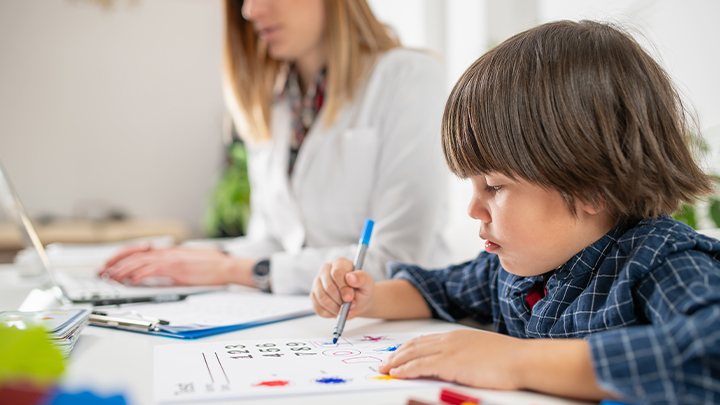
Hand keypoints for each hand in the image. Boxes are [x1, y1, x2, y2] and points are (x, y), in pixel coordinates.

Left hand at [98, 246, 255, 285]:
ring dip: (123, 269)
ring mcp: (172, 259)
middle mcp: (167, 252)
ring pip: (140, 261)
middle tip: (102, 271)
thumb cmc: (211, 266)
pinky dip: (139, 275)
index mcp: (169, 251)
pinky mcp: (177, 268)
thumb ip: (170, 265)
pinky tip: (131, 281)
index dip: (121, 255)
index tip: (110, 263)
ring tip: (112, 277)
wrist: (226, 266)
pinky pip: (153, 270)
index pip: (139, 249)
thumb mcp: (186, 263)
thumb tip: (156, 273)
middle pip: (134, 253)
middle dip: (115, 261)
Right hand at [311, 257, 375, 318]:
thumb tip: (350, 277)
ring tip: (344, 308)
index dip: (344, 287)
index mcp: (339, 263)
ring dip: (335, 308)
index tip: (351, 296)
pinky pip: (318, 308)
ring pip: (322, 298)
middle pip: (328, 286)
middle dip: (340, 299)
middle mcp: (326, 270)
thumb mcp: (368, 284)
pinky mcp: (313, 296)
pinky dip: (329, 313)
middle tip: (349, 304)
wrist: (357, 302)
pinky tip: (337, 310)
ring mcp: (317, 282)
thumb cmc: (362, 290)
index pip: (337, 273)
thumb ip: (362, 278)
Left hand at [378, 329, 525, 389]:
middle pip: (415, 345)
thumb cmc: (510, 359)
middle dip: (397, 354)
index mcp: (457, 336)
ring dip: (396, 362)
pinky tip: (396, 373)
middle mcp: (450, 340)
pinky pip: (420, 366)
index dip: (409, 348)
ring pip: (413, 354)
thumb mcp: (484, 352)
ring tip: (384, 368)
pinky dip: (405, 369)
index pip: (425, 340)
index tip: (399, 354)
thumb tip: (460, 364)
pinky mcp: (450, 363)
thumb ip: (467, 355)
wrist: (522, 360)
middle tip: (384, 362)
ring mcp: (449, 350)